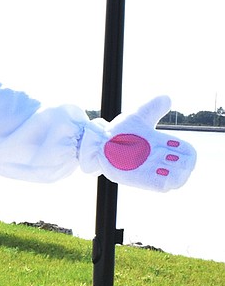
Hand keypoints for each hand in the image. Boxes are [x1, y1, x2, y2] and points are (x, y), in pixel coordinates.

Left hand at [80, 95, 195, 190]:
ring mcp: (151, 171)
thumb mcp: (139, 116)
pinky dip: (166, 181)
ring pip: (177, 179)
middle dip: (183, 163)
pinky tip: (161, 173)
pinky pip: (161, 187)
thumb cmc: (119, 131)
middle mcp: (159, 160)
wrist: (99, 142)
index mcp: (162, 145)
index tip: (173, 145)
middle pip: (185, 168)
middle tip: (168, 156)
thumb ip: (154, 108)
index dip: (187, 152)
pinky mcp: (140, 180)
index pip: (187, 153)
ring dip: (177, 173)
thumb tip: (168, 98)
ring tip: (164, 166)